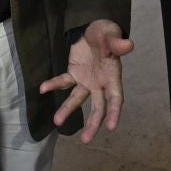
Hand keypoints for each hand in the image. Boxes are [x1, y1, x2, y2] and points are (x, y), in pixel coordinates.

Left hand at [39, 18, 130, 142]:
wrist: (94, 30)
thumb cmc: (106, 34)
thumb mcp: (111, 35)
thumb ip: (116, 42)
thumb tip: (127, 44)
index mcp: (113, 76)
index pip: (115, 98)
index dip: (114, 112)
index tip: (111, 128)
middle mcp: (100, 84)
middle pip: (98, 108)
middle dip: (93, 124)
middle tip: (86, 140)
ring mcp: (86, 81)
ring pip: (77, 99)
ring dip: (68, 110)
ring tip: (57, 121)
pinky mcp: (74, 74)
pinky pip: (64, 81)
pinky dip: (54, 85)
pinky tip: (43, 88)